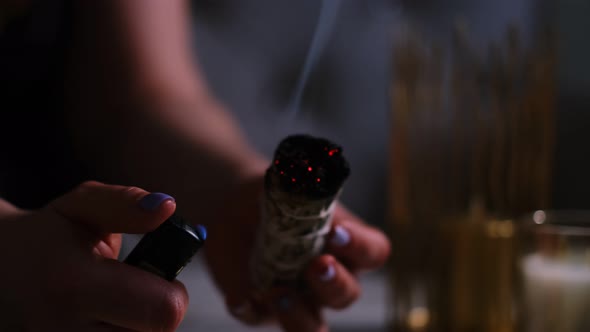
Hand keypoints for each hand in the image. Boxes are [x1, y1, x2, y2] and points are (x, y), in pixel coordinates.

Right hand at [0, 181, 188, 331]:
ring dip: (137, 326)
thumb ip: (125, 204)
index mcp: (73, 285)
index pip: (164, 310)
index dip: (172, 292)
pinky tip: (102, 319)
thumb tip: (167, 206)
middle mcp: (64, 331)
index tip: (156, 274)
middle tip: (131, 289)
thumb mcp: (82, 206)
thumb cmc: (48, 236)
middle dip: (155, 310)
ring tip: (114, 304)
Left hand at [203, 173, 390, 331]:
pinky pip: (258, 318)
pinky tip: (242, 297)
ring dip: (300, 315)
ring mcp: (298, 300)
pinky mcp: (262, 309)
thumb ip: (292, 186)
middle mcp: (327, 279)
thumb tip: (289, 191)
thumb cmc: (272, 196)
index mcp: (346, 246)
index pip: (373, 252)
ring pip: (313, 326)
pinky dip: (250, 309)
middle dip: (334, 282)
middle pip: (347, 294)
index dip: (362, 246)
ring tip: (281, 294)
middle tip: (317, 264)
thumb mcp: (284, 185)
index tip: (337, 231)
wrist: (235, 208)